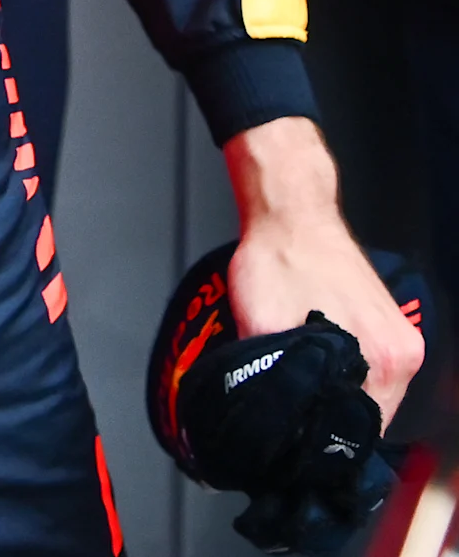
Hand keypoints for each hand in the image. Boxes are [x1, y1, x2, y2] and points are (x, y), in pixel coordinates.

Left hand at [226, 118, 424, 425]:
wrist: (291, 214)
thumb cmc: (279, 261)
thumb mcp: (261, 328)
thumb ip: (275, 379)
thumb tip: (272, 419)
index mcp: (383, 361)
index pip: (359, 432)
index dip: (324, 445)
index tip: (296, 448)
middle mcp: (402, 354)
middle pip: (368, 416)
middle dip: (329, 423)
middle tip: (291, 423)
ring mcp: (400, 338)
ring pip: (371, 394)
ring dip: (337, 398)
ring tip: (301, 393)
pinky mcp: (390, 324)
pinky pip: (372, 368)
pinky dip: (346, 374)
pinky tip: (317, 368)